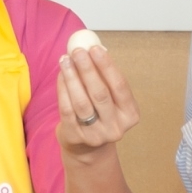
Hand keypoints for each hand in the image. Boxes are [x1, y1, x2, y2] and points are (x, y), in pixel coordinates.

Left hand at [57, 43, 139, 157]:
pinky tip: (61, 75)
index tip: (95, 49)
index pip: (120, 86)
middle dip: (88, 69)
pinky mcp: (76, 137)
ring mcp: (96, 135)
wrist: (87, 146)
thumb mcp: (110, 97)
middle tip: (77, 51)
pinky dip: (62, 90)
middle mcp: (116, 127)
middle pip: (100, 94)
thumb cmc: (100, 112)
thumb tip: (92, 47)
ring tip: (65, 60)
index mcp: (130, 114)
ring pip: (82, 102)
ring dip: (72, 78)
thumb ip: (104, 76)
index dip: (107, 66)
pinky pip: (67, 110)